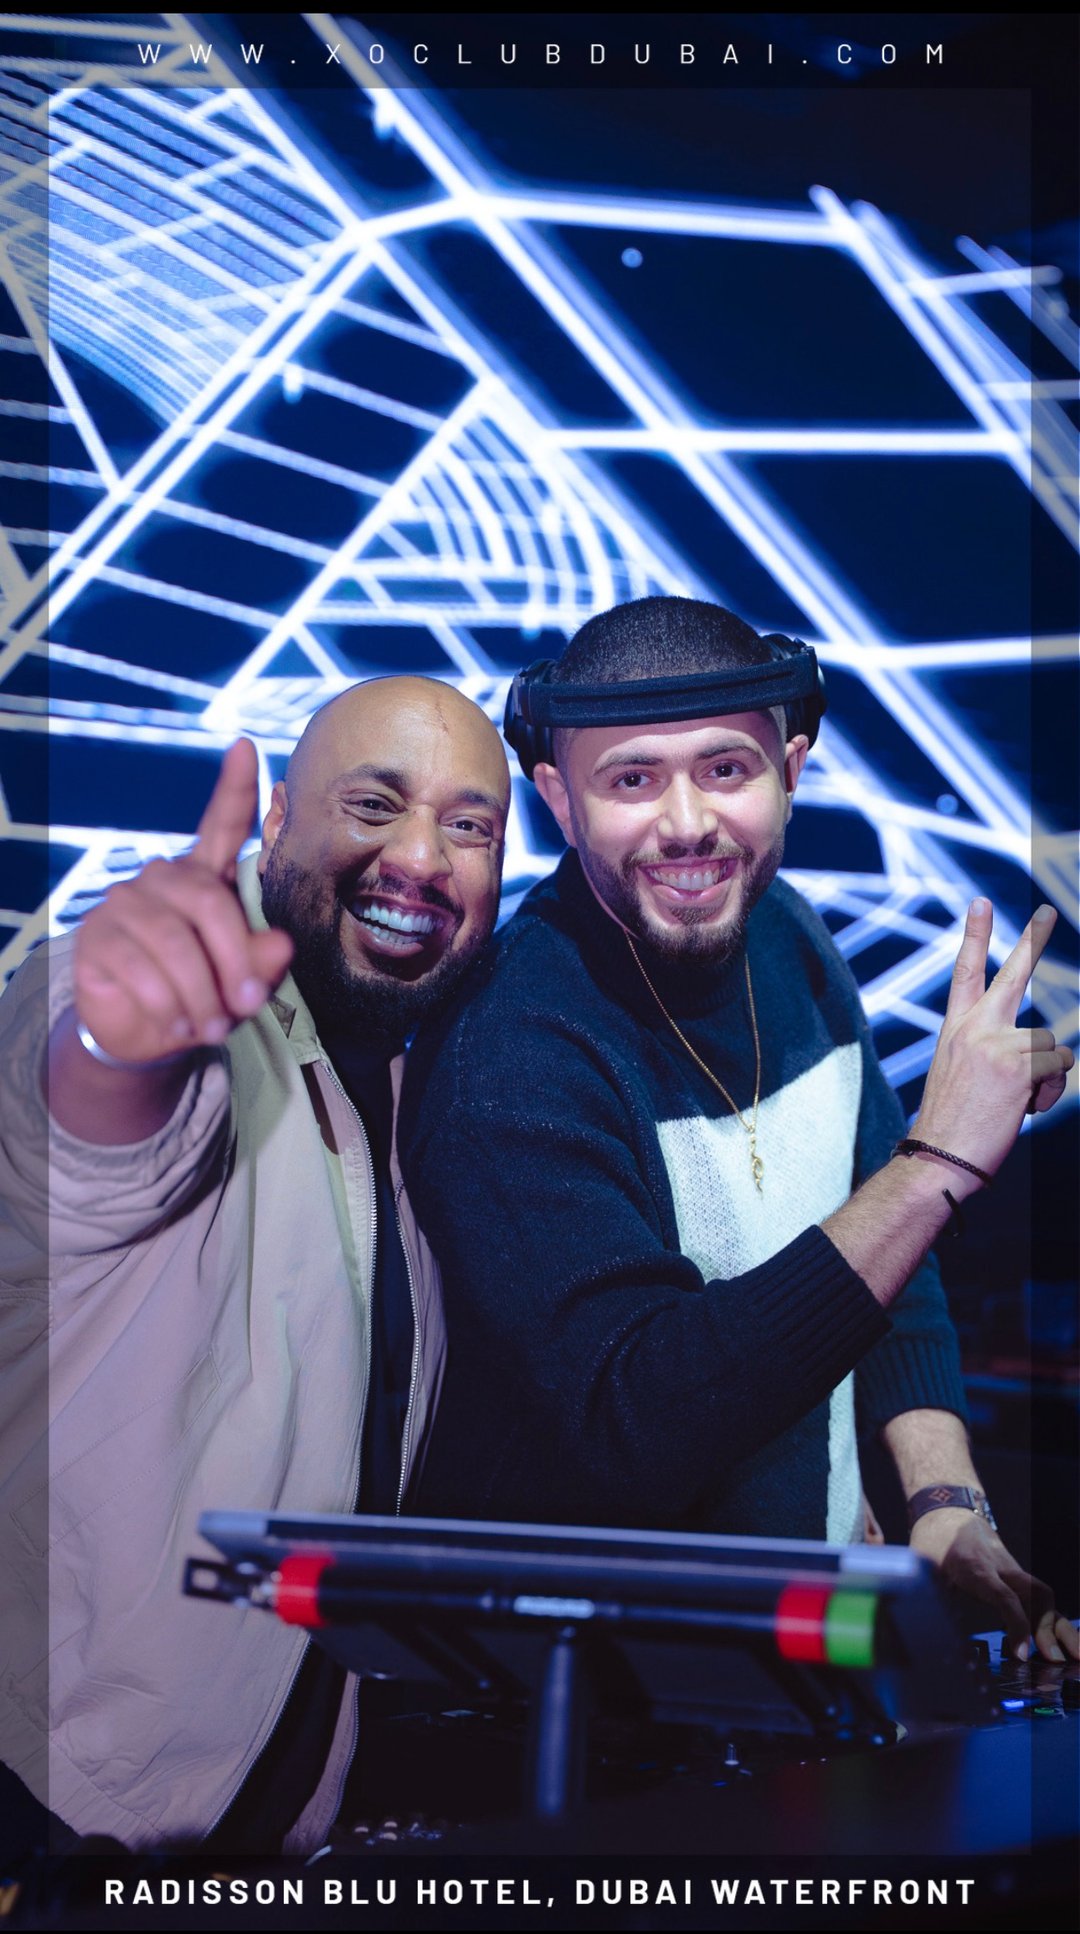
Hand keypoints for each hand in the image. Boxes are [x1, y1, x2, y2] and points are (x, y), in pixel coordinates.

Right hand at [73, 741, 293, 1066]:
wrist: (145, 1036)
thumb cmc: (202, 997)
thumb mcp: (241, 984)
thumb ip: (262, 963)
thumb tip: (282, 945)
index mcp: (205, 878)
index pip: (221, 826)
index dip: (234, 788)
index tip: (245, 746)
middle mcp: (163, 879)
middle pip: (208, 903)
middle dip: (235, 958)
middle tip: (249, 1004)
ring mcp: (125, 904)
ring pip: (176, 943)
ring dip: (200, 993)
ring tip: (212, 1027)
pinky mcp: (96, 936)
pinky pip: (141, 968)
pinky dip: (167, 1004)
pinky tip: (176, 1024)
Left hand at [910, 1509, 1079, 1663]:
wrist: (948, 1507)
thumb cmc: (934, 1539)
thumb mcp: (921, 1565)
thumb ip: (924, 1593)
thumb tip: (921, 1629)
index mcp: (977, 1568)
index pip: (1004, 1597)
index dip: (1016, 1625)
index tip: (1021, 1653)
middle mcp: (1002, 1569)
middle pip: (1036, 1595)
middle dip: (1050, 1628)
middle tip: (1055, 1661)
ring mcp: (1013, 1572)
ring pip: (1045, 1598)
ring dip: (1061, 1627)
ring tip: (1078, 1657)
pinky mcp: (1017, 1578)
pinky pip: (1040, 1600)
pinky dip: (1055, 1621)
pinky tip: (1068, 1643)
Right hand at [912, 900, 1073, 1188]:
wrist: (940, 1157)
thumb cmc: (953, 1124)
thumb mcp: (961, 1074)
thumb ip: (992, 1050)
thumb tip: (1048, 1055)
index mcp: (956, 1029)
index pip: (966, 972)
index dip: (974, 935)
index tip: (979, 903)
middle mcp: (975, 1028)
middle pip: (1013, 974)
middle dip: (1033, 940)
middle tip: (1048, 911)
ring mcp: (997, 1043)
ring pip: (1050, 1045)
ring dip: (1045, 1078)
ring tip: (1015, 1102)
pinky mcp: (1019, 1066)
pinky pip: (1059, 1068)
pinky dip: (1050, 1092)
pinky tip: (1023, 1109)